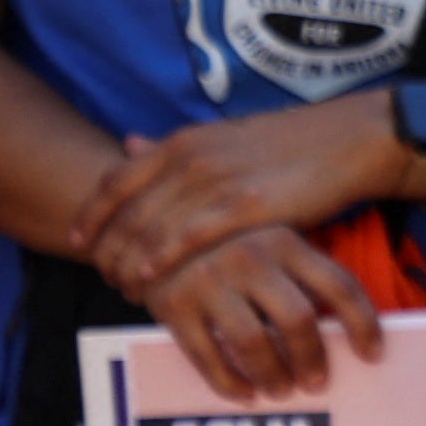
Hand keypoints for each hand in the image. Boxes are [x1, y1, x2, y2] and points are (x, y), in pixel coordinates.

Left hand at [72, 100, 403, 298]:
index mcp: (183, 141)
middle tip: (101, 277)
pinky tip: (149, 279)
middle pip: (126, 210)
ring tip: (122, 289)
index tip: (77, 242)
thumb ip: (172, 148)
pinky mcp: (247, 205)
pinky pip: (190, 237)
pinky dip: (162, 259)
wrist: (348, 140)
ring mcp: (218, 181)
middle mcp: (192, 157)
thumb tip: (128, 143)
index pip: (116, 180)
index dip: (91, 213)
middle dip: (106, 248)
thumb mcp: (221, 137)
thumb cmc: (287, 144)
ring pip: (152, 228)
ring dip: (129, 262)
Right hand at [147, 226, 386, 401]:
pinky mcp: (173, 305)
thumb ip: (304, 276)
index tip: (373, 355)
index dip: (363, 324)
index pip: (339, 285)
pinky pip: (208, 357)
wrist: (150, 229)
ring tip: (282, 390)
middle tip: (318, 382)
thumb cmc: (229, 247)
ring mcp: (209, 279)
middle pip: (298, 320)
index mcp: (284, 239)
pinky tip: (245, 393)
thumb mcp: (271, 244)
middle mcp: (249, 256)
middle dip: (313, 358)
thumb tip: (350, 331)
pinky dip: (230, 383)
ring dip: (273, 375)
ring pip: (254, 343)